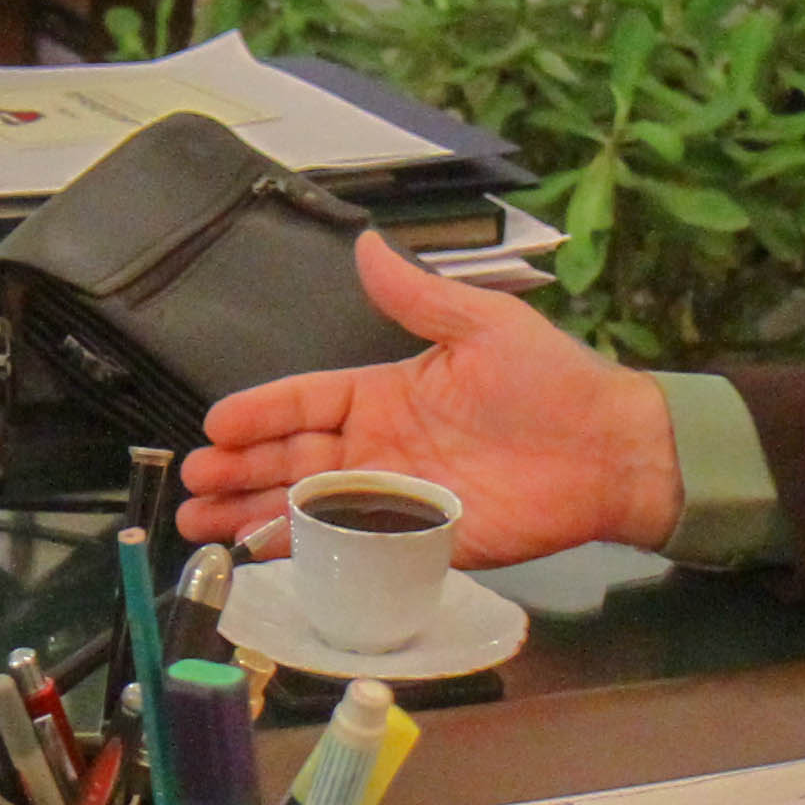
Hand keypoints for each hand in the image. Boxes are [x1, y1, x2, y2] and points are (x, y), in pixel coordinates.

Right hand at [176, 234, 685, 564]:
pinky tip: (262, 561)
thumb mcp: (482, 327)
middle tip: (192, 482)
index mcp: (387, 393)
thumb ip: (417, 296)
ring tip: (201, 526)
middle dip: (238, 471)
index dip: (260, 412)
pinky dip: (305, 557)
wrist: (612, 452)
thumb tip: (368, 243)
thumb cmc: (553, 384)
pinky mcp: (421, 542)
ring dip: (253, 516)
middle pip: (291, 460)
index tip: (217, 422)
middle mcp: (381, 448)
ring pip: (308, 509)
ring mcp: (397, 499)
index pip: (305, 401)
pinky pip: (353, 551)